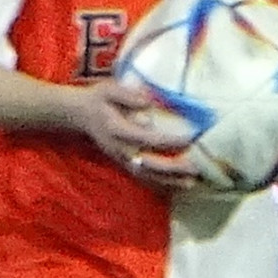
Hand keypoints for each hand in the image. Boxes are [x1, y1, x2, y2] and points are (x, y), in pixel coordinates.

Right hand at [66, 77, 201, 183]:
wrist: (81, 114)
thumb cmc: (99, 99)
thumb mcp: (110, 90)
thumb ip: (128, 96)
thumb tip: (149, 105)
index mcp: (118, 130)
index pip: (147, 138)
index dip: (169, 140)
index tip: (189, 138)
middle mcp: (120, 150)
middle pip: (149, 164)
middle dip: (173, 168)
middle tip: (195, 168)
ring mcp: (121, 160)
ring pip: (147, 176)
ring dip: (169, 181)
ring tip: (191, 183)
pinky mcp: (123, 165)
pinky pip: (143, 179)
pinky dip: (160, 185)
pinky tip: (176, 187)